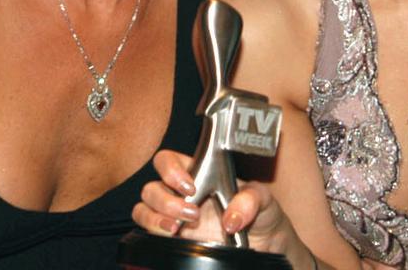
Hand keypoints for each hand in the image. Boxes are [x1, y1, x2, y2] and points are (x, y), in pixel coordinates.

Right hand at [133, 150, 298, 255]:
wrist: (264, 246)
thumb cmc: (262, 215)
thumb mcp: (264, 200)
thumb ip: (251, 200)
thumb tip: (231, 218)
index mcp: (199, 174)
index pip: (168, 160)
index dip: (170, 168)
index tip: (189, 184)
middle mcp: (181, 193)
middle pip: (151, 185)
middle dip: (165, 199)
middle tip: (192, 211)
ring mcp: (174, 216)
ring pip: (143, 206)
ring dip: (155, 216)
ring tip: (178, 227)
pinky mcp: (171, 237)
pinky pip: (145, 229)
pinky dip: (152, 230)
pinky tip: (172, 235)